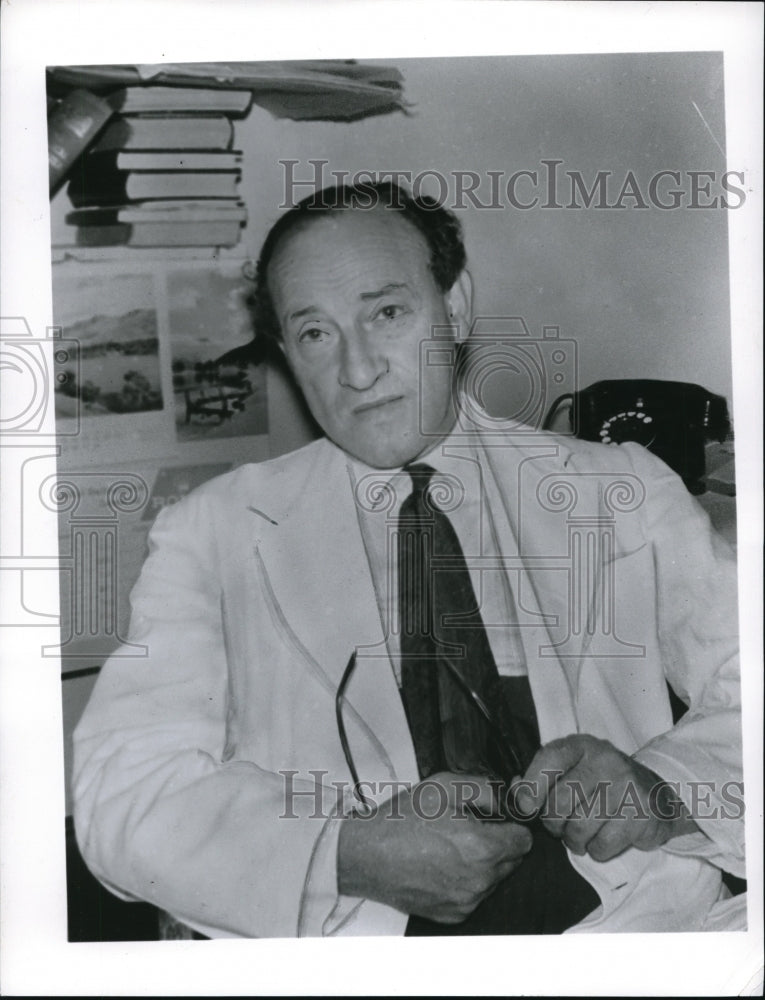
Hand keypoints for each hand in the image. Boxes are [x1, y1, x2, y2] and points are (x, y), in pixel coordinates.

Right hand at [337, 771, 532, 923]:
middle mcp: (480, 880)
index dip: (512, 825)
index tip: (496, 819)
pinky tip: (442, 865)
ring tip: (450, 846)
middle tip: (468, 828)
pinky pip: (474, 895)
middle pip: (512, 862)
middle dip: (498, 844)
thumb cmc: (403, 819)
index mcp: (482, 848)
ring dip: (483, 864)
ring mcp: (467, 901)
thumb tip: (505, 800)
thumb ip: (484, 789)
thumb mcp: (444, 785)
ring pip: (494, 880)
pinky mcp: (453, 915)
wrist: (365, 854)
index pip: (524, 841)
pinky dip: (466, 881)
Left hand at [512, 734, 698, 861]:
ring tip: (580, 835)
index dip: (532, 786)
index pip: (549, 759)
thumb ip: (540, 778)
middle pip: (560, 802)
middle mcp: (604, 759)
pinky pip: (602, 844)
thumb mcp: (572, 770)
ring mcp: (625, 785)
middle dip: (553, 823)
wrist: (654, 796)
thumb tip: (514, 790)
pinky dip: (596, 850)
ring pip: (579, 827)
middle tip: (560, 826)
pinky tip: (602, 839)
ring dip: (574, 841)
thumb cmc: (601, 784)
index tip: (526, 806)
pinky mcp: (641, 813)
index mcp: (581, 745)